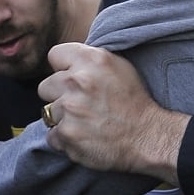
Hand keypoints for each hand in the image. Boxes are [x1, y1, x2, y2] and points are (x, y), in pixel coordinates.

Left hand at [38, 43, 185, 182]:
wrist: (148, 137)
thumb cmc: (135, 103)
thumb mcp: (119, 67)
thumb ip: (90, 60)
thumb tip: (68, 61)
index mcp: (91, 60)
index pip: (54, 55)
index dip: (63, 68)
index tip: (74, 79)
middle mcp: (77, 81)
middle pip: (45, 86)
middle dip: (59, 96)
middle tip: (80, 105)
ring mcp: (69, 109)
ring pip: (48, 113)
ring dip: (62, 119)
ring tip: (85, 123)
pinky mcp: (66, 134)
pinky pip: (52, 136)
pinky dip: (65, 139)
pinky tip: (84, 137)